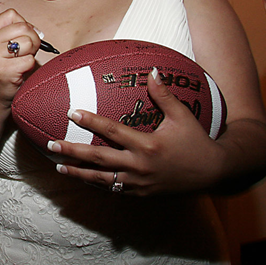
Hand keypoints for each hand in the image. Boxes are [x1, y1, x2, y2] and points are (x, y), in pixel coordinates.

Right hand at [0, 8, 40, 107]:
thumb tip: (37, 31)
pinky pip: (29, 59)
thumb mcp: (4, 44)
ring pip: (28, 42)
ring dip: (30, 53)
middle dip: (32, 38)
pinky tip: (20, 71)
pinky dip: (29, 65)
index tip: (22, 37)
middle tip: (26, 51)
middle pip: (23, 27)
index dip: (24, 25)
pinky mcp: (3, 70)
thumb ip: (18, 31)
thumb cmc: (6, 66)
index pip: (12, 14)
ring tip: (21, 61)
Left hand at [47, 68, 224, 195]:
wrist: (214, 173)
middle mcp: (139, 166)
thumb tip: (153, 70)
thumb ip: (164, 95)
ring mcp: (138, 183)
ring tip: (58, 166)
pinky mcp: (140, 194)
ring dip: (78, 173)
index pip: (112, 131)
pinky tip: (82, 178)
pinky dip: (95, 184)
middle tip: (51, 145)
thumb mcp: (182, 116)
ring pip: (101, 179)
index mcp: (147, 145)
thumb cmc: (197, 142)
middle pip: (98, 158)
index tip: (71, 113)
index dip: (91, 121)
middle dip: (72, 151)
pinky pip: (113, 189)